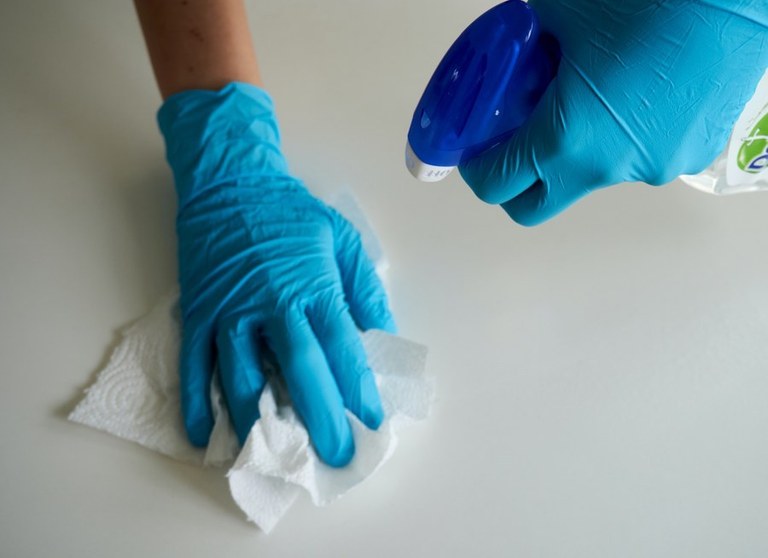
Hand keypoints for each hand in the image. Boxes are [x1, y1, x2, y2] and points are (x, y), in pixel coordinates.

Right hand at [160, 83, 394, 466]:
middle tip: (334, 456)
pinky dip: (197, 402)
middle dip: (320, 419)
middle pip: (299, 372)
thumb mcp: (342, 239)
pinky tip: (206, 435)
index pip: (341, 349)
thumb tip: (383, 336)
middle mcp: (272, 304)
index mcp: (312, 286)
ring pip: (242, 377)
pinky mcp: (198, 312)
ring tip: (277, 456)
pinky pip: (194, 365)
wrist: (231, 182)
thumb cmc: (291, 212)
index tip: (372, 422)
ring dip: (259, 421)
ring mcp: (229, 311)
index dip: (358, 390)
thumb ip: (364, 289)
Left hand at [459, 0, 767, 224]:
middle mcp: (605, 168)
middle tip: (514, 144)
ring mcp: (650, 169)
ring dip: (575, 151)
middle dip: (516, 183)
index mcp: (565, 138)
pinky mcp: (688, 158)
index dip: (476, 169)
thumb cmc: (653, 0)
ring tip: (588, 97)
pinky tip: (634, 95)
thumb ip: (524, 44)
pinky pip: (636, 159)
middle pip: (534, 206)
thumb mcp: (560, 10)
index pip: (495, 184)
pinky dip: (621, 138)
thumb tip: (512, 52)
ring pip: (589, 178)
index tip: (475, 152)